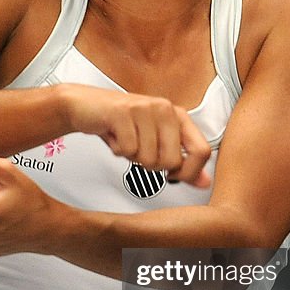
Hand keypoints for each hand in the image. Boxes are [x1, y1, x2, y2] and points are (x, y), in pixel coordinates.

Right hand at [60, 84, 210, 186]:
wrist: (85, 106)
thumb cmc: (121, 125)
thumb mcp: (155, 143)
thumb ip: (182, 163)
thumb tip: (205, 182)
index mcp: (178, 116)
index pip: (202, 151)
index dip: (188, 172)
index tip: (172, 175)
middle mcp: (165, 109)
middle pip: (172, 161)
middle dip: (151, 165)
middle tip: (138, 150)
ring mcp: (144, 108)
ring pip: (148, 158)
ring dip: (132, 157)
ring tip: (125, 140)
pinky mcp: (122, 112)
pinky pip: (127, 150)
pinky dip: (117, 150)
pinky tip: (114, 136)